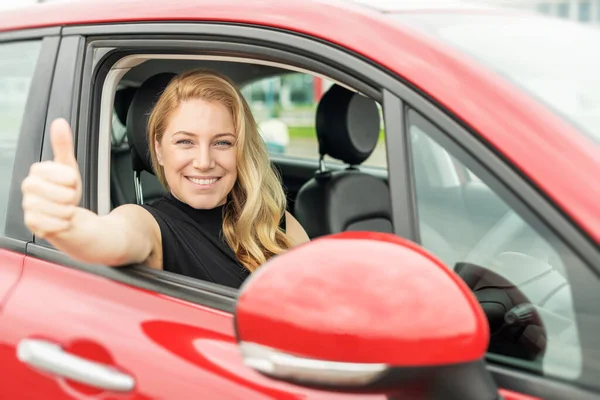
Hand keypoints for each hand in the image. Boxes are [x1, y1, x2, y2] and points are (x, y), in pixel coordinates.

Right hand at [22, 118, 81, 237]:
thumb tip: (59, 122)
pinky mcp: (31, 223)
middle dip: (70, 196)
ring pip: (56, 209)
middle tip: (69, 197)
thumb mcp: (69, 167)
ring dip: (68, 210)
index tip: (70, 182)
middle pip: (57, 193)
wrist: (69, 216)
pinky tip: (61, 220)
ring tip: (66, 208)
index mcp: (37, 171)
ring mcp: (28, 206)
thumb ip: (63, 146)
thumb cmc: (67, 190)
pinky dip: (63, 223)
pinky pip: (52, 224)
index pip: (53, 171)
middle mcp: (28, 188)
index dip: (68, 179)